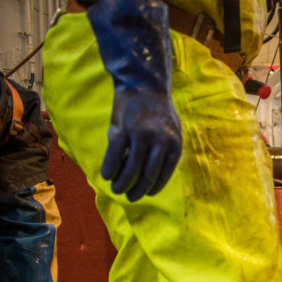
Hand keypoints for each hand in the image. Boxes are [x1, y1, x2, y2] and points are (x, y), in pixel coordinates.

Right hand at [86, 0, 181, 201]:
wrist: (143, 84)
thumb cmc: (158, 110)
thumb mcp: (172, 130)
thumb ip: (166, 150)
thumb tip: (156, 175)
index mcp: (174, 143)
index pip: (165, 173)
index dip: (154, 187)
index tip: (147, 194)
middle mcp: (159, 141)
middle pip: (147, 174)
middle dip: (137, 190)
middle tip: (130, 197)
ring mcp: (140, 136)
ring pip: (130, 169)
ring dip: (122, 183)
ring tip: (116, 190)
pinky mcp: (122, 130)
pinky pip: (114, 156)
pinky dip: (110, 169)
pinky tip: (106, 175)